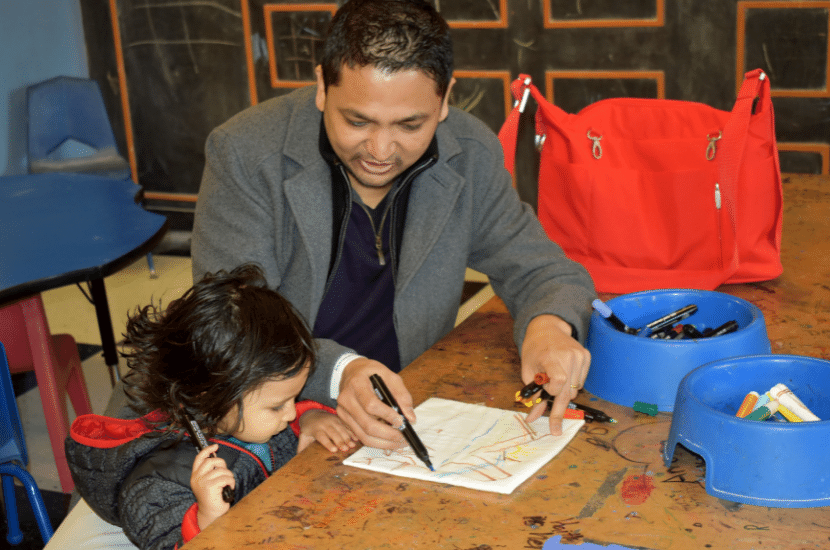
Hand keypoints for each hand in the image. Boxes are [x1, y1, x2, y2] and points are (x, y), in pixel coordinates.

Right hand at [190, 444, 234, 529]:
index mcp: (195, 476)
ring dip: (229, 476)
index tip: (215, 446)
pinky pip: (226, 478)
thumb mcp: (208, 482)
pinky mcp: (210, 487)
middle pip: (211, 461)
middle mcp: (196, 478)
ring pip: (221, 470)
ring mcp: (202, 482)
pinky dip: (231, 482)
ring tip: (228, 483)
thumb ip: (210, 471)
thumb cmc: (212, 498)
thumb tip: (216, 458)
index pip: (199, 458)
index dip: (207, 450)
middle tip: (226, 473)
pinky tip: (229, 488)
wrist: (211, 513)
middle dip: (222, 464)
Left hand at [297, 409, 357, 452]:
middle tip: (345, 449)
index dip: (328, 443)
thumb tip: (298, 458)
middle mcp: (325, 424)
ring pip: (341, 429)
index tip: (334, 450)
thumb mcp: (303, 437)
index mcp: (316, 429)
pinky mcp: (339, 419)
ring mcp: (333, 420)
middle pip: (333, 432)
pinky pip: (346, 426)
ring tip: (352, 446)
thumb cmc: (308, 430)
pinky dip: (352, 432)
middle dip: (340, 441)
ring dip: (348, 437)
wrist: (312, 414)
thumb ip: (302, 447)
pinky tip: (356, 439)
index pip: (322, 436)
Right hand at [336, 357, 412, 449]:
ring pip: (363, 435)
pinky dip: (375, 441)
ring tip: (398, 443)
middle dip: (388, 434)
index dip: (387, 415)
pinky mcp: (343, 420)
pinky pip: (360, 436)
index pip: (371, 404)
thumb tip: (410, 417)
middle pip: (367, 424)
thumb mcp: (389, 375)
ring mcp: (342, 411)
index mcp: (357, 384)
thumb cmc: (371, 373)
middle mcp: (346, 399)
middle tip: (403, 438)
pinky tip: (387, 440)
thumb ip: (401, 395)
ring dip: (383, 443)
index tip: (401, 421)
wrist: (352, 372)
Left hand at [521, 314, 590, 435]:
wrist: (547, 328)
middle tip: (555, 428)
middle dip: (560, 410)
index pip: (559, 381)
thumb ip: (533, 393)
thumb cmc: (534, 350)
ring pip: (575, 389)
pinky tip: (563, 374)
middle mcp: (568, 356)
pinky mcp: (587, 356)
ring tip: (553, 382)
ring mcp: (580, 356)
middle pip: (568, 391)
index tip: (547, 397)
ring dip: (564, 393)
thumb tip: (534, 417)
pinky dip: (571, 384)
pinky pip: (581, 382)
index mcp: (550, 357)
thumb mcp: (527, 370)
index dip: (553, 393)